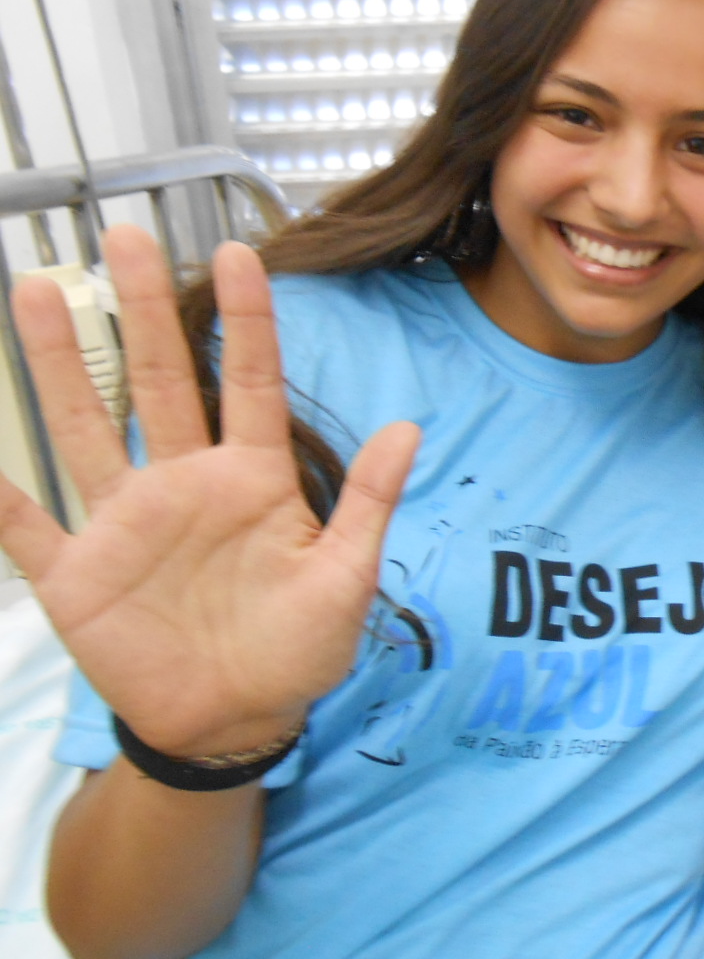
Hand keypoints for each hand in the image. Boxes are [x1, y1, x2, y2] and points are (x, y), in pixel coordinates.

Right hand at [0, 226, 417, 755]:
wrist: (237, 721)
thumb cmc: (298, 649)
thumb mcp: (346, 577)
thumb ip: (368, 502)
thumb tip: (411, 427)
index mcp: (254, 480)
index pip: (251, 383)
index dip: (248, 320)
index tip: (242, 251)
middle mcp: (186, 484)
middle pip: (161, 380)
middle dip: (144, 310)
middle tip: (127, 238)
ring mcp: (127, 523)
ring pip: (87, 426)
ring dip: (60, 363)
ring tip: (37, 289)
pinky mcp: (79, 574)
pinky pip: (27, 527)